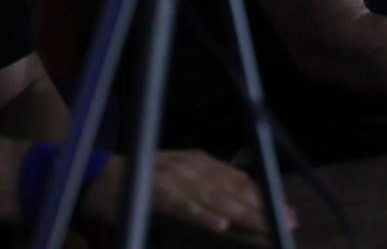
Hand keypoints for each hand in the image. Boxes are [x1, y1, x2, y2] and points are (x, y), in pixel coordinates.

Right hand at [80, 150, 294, 234]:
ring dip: (243, 212)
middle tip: (290, 220)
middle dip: (264, 206)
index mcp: (198, 162)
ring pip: (216, 198)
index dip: (264, 195)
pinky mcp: (156, 192)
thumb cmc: (139, 183)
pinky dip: (203, 215)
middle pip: (234, 189)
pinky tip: (221, 225)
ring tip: (267, 224)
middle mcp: (191, 166)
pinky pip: (184, 206)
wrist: (96, 177)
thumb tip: (231, 209)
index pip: (239, 180)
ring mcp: (174, 178)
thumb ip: (203, 190)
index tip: (287, 210)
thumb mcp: (177, 181)